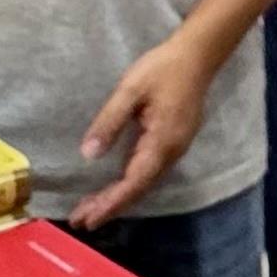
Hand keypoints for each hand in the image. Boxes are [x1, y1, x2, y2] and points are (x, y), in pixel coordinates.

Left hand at [71, 37, 219, 227]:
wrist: (197, 56)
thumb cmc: (161, 69)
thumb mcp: (130, 89)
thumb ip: (109, 122)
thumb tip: (88, 155)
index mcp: (162, 141)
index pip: (134, 181)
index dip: (111, 202)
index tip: (88, 218)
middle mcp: (171, 152)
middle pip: (139, 188)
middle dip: (110, 206)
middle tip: (79, 220)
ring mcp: (175, 149)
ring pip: (145, 182)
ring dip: (119, 198)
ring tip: (91, 210)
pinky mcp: (173, 143)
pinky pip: (150, 173)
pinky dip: (130, 186)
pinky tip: (115, 188)